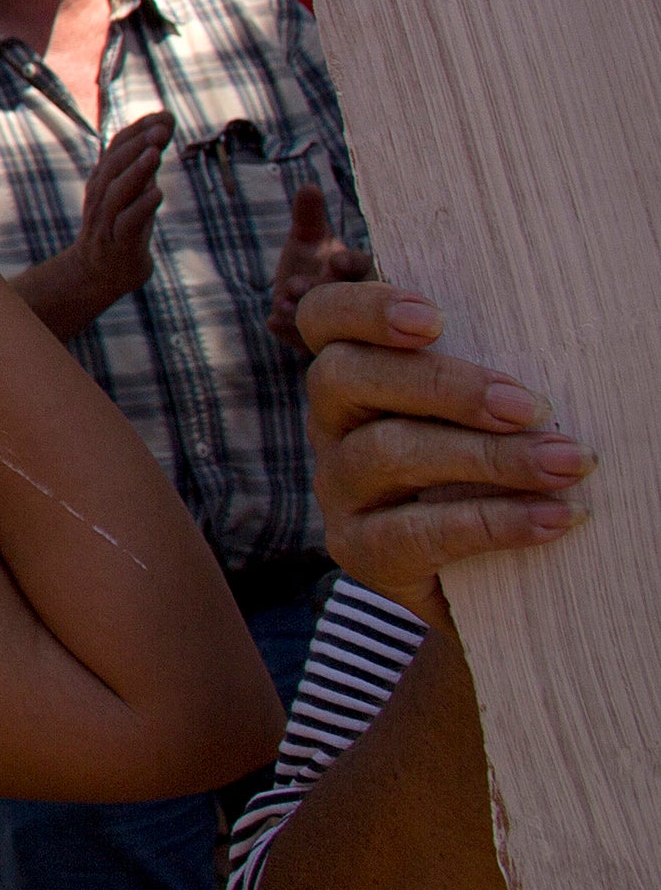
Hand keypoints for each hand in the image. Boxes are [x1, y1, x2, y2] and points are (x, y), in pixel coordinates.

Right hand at [68, 114, 168, 307]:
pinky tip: (157, 193)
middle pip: (115, 164)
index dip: (140, 129)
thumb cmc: (122, 226)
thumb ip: (146, 161)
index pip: (117, 146)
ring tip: (155, 153)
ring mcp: (106, 220)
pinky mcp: (117, 244)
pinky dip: (141, 207)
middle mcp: (100, 195)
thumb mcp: (134, 190)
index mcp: (104, 178)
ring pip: (117, 191)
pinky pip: (126, 223)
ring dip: (136, 171)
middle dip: (138, 145)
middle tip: (161, 129)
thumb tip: (163, 124)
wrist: (99, 272)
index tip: (165, 115)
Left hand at [264, 181, 374, 343]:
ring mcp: (342, 327)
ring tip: (282, 302)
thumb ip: (308, 216)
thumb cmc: (312, 261)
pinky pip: (306, 343)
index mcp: (360, 274)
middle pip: (349, 300)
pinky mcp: (321, 344)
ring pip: (329, 325)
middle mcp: (358, 303)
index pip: (365, 269)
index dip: (353, 265)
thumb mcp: (308, 238)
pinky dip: (288, 332)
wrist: (298, 297)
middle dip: (323, 292)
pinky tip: (271, 320)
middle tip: (297, 285)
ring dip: (304, 314)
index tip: (337, 260)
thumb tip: (309, 186)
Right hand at [298, 276, 589, 624]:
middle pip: (347, 377)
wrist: (478, 580)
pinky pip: (412, 531)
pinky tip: (554, 518)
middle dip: (443, 385)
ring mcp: (338, 488)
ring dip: (486, 456)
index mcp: (353, 374)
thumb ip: (483, 372)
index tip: (435, 319)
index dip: (365, 308)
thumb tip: (545, 336)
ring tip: (565, 464)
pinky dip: (492, 522)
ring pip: (384, 452)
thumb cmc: (487, 472)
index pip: (324, 319)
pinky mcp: (358, 550)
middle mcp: (330, 425)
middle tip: (530, 407)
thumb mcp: (475, 414)